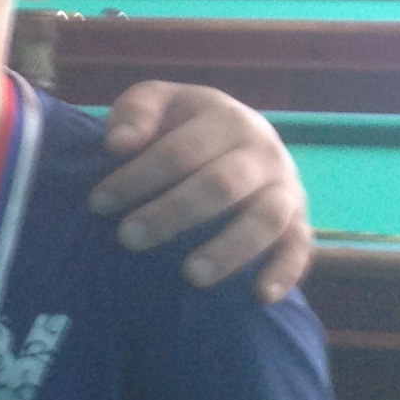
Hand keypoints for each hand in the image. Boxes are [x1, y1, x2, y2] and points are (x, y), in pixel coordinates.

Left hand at [88, 82, 312, 300]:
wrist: (235, 136)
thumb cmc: (181, 126)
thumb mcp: (157, 103)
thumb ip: (135, 113)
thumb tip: (119, 144)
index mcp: (227, 120)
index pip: (181, 151)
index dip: (139, 177)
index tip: (98, 203)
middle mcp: (264, 153)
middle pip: (222, 185)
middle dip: (173, 213)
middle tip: (128, 238)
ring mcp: (287, 189)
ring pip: (266, 219)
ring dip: (230, 249)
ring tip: (191, 276)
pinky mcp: (299, 223)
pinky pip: (301, 248)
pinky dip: (285, 272)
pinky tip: (260, 296)